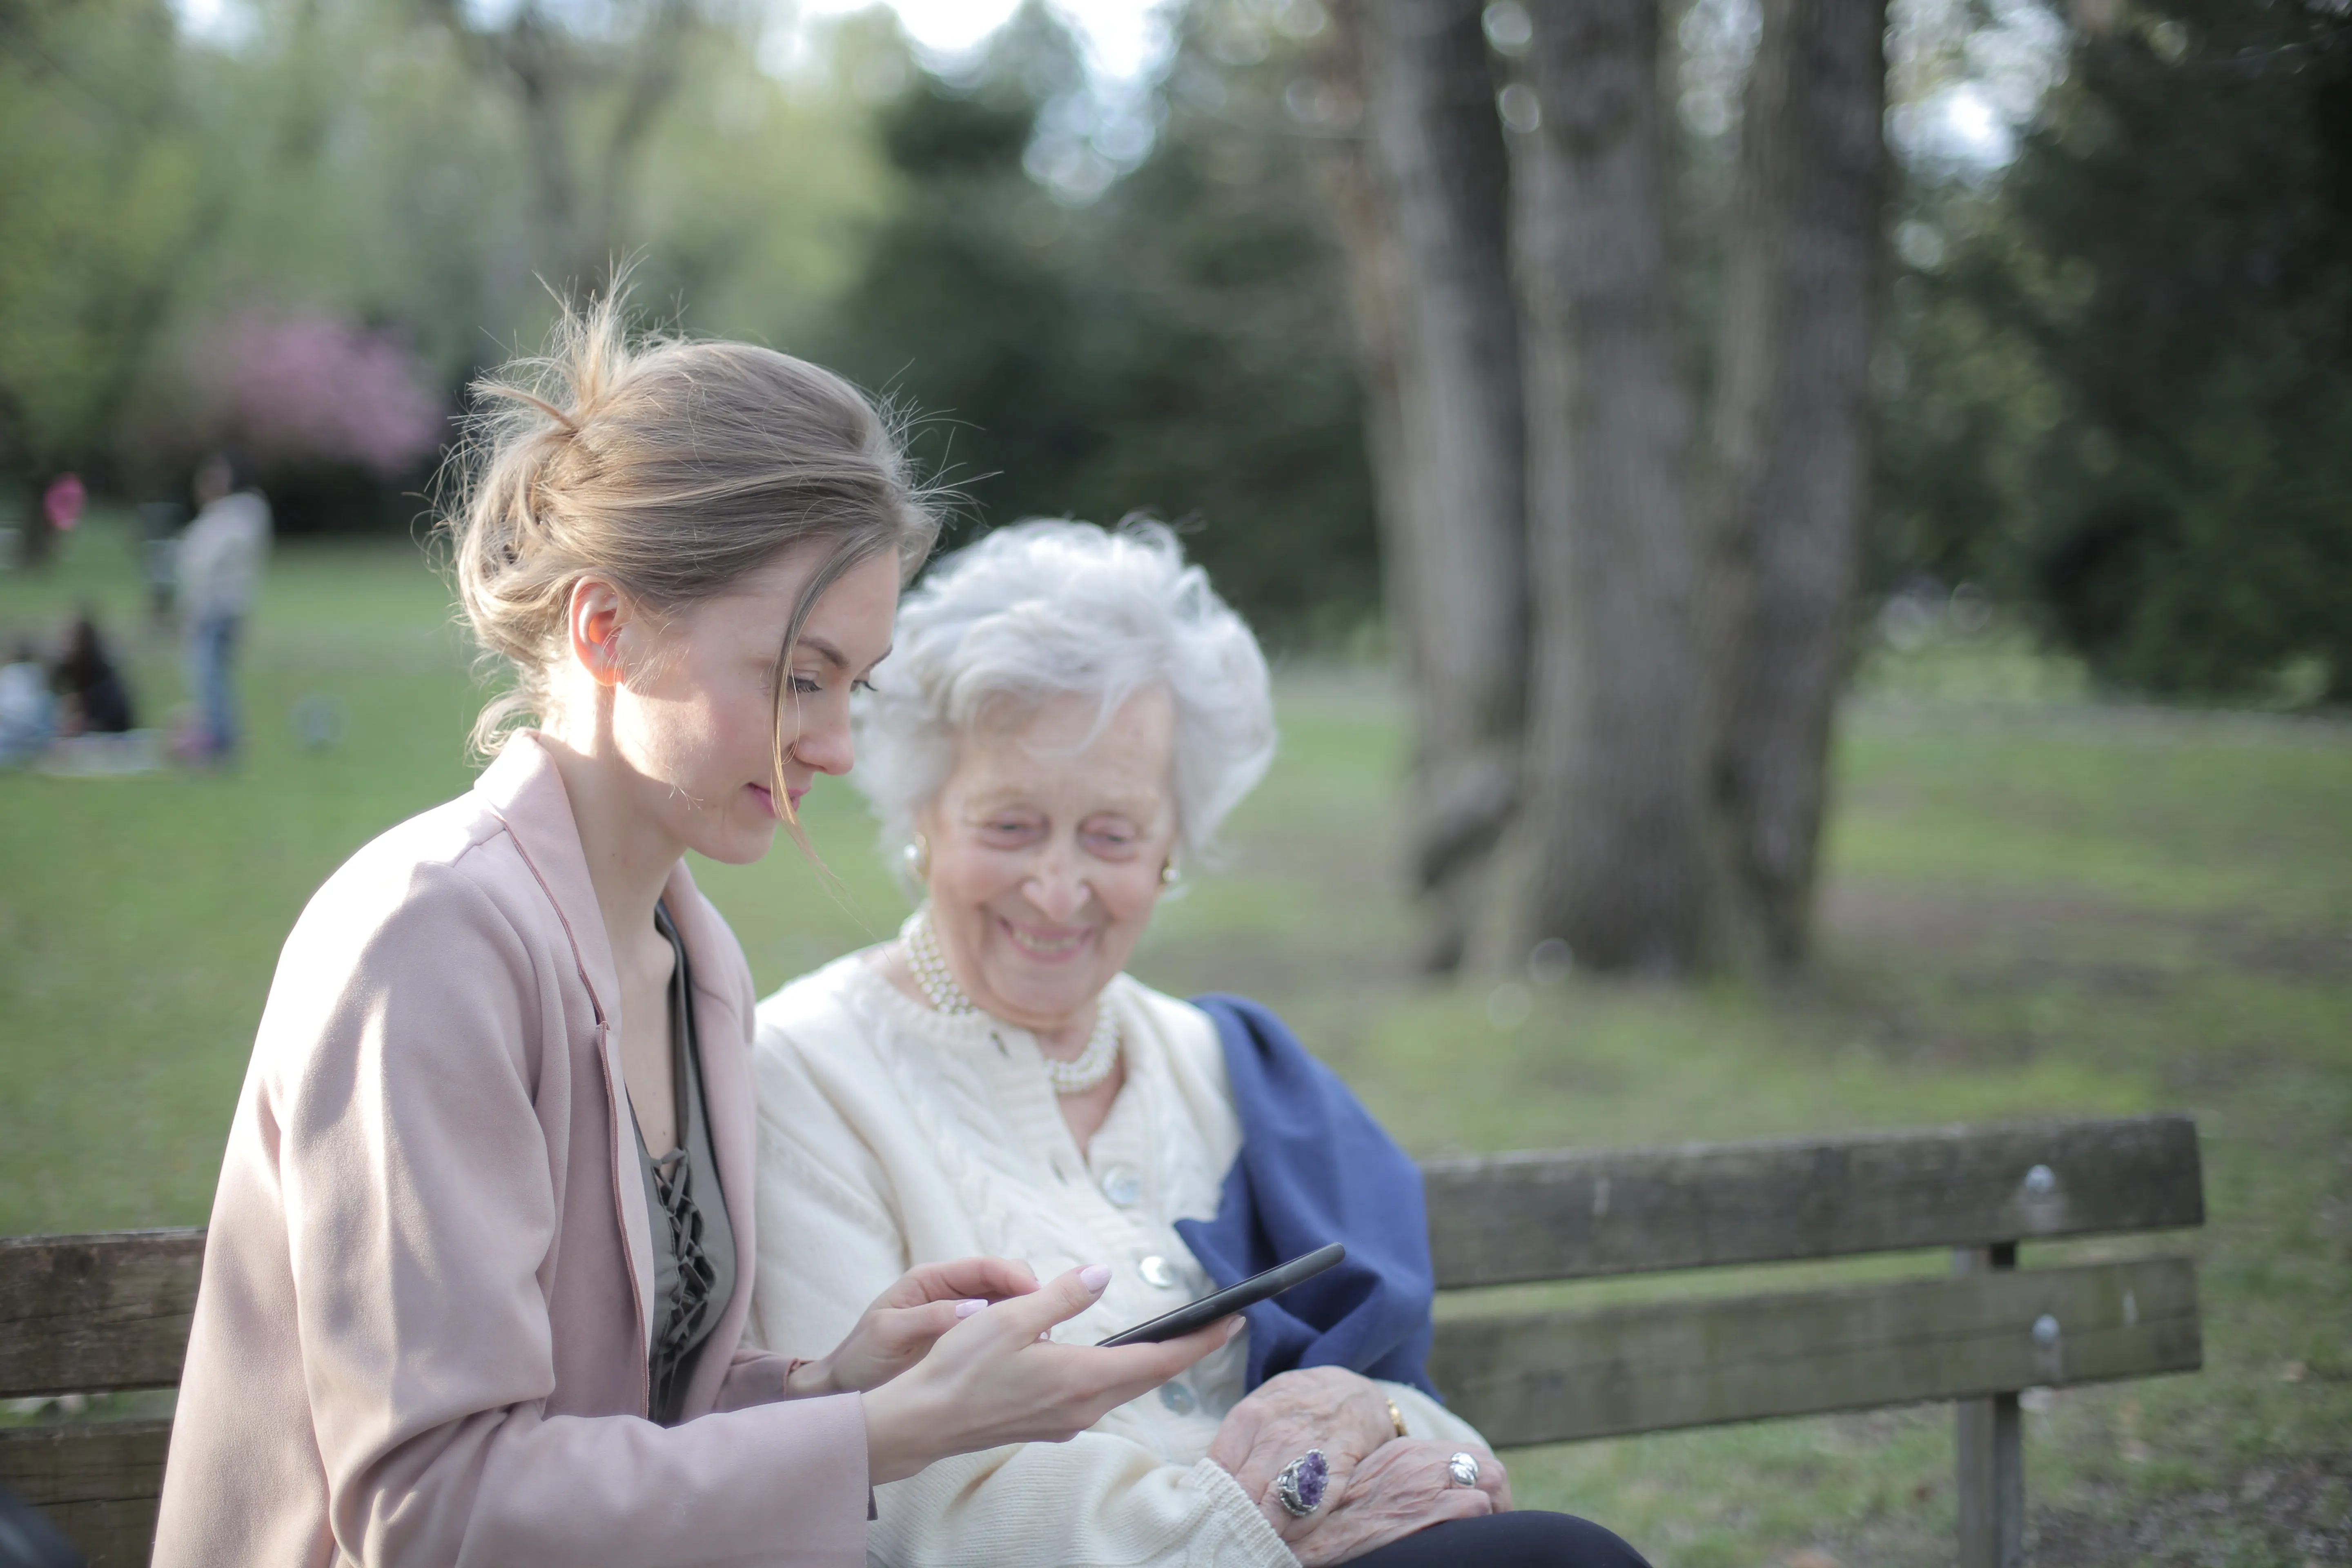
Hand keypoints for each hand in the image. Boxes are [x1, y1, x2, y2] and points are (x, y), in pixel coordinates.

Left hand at [788, 1257, 1040, 1396]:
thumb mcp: (888, 1334)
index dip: (1016, 1277)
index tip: (1038, 1296)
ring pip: (1006, 1307)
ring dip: (1026, 1320)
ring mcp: (960, 1317)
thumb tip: (975, 1309)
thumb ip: (928, 1318)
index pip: (984, 1268)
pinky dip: (1016, 1340)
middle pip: (1003, 1282)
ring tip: (1044, 1343)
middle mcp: (950, 1293)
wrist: (845, 1390)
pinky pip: (998, 1333)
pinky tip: (1029, 1357)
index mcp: (930, 1281)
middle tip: (1048, 1323)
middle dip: (1029, 1297)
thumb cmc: (861, 1359)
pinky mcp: (964, 1343)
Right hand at [860, 1264, 1240, 1484]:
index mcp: (1082, 1377)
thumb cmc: (961, 1368)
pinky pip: (1099, 1396)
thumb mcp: (1011, 1317)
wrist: (924, 1422)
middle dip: (1187, 1350)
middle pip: (1150, 1377)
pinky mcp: (1050, 1424)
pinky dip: (1120, 1374)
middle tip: (1218, 1326)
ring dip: (1152, 1363)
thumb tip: (1100, 1275)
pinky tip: (1112, 1360)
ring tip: (1175, 1339)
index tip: (1233, 1323)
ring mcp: (1067, 1420)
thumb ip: (1061, 1296)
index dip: (1201, 1341)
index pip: (1159, 1360)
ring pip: (1124, 1388)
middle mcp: (1083, 1406)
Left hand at [1206, 1368, 1399, 1540]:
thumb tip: (1205, 1483)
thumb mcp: (1259, 1407)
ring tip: (1250, 1543)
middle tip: (1225, 1536)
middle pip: (1243, 1492)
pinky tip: (1285, 1539)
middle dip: (1232, 1518)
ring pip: (1274, 1507)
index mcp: (1249, 1417)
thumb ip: (1234, 1443)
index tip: (1205, 1515)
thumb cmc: (1294, 1405)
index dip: (1209, 1498)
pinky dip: (1295, 1530)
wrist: (1351, 1391)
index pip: (1218, 1469)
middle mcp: (1276, 1435)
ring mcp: (1307, 1452)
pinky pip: (1311, 1510)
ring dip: (1261, 1529)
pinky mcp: (1336, 1469)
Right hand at [1293, 1440, 1510, 1566]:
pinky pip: (1474, 1508)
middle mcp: (1417, 1462)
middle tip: (1490, 1524)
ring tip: (1482, 1537)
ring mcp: (1422, 1486)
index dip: (1479, 1483)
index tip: (1476, 1509)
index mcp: (1403, 1453)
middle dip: (1497, 1495)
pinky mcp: (1424, 1512)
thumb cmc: (1329, 1520)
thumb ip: (1395, 1484)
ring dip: (1493, 1511)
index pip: (1465, 1455)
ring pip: (1489, 1483)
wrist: (1301, 1532)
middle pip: (1486, 1464)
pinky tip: (1465, 1542)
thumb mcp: (1366, 1489)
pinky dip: (1480, 1525)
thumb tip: (1424, 1499)